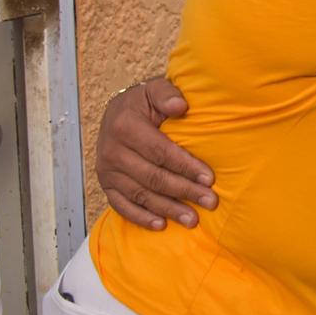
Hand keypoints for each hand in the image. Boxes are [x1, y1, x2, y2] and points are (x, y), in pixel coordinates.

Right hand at [96, 77, 217, 229]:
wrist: (117, 112)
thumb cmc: (143, 102)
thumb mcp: (155, 89)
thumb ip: (168, 94)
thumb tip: (181, 106)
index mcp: (125, 127)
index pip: (161, 152)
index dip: (186, 166)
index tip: (210, 179)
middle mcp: (112, 151)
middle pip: (153, 177)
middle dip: (184, 191)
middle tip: (210, 202)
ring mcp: (107, 171)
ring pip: (140, 195)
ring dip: (167, 209)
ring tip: (192, 219)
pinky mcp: (105, 185)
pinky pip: (122, 205)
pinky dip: (140, 217)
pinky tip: (161, 225)